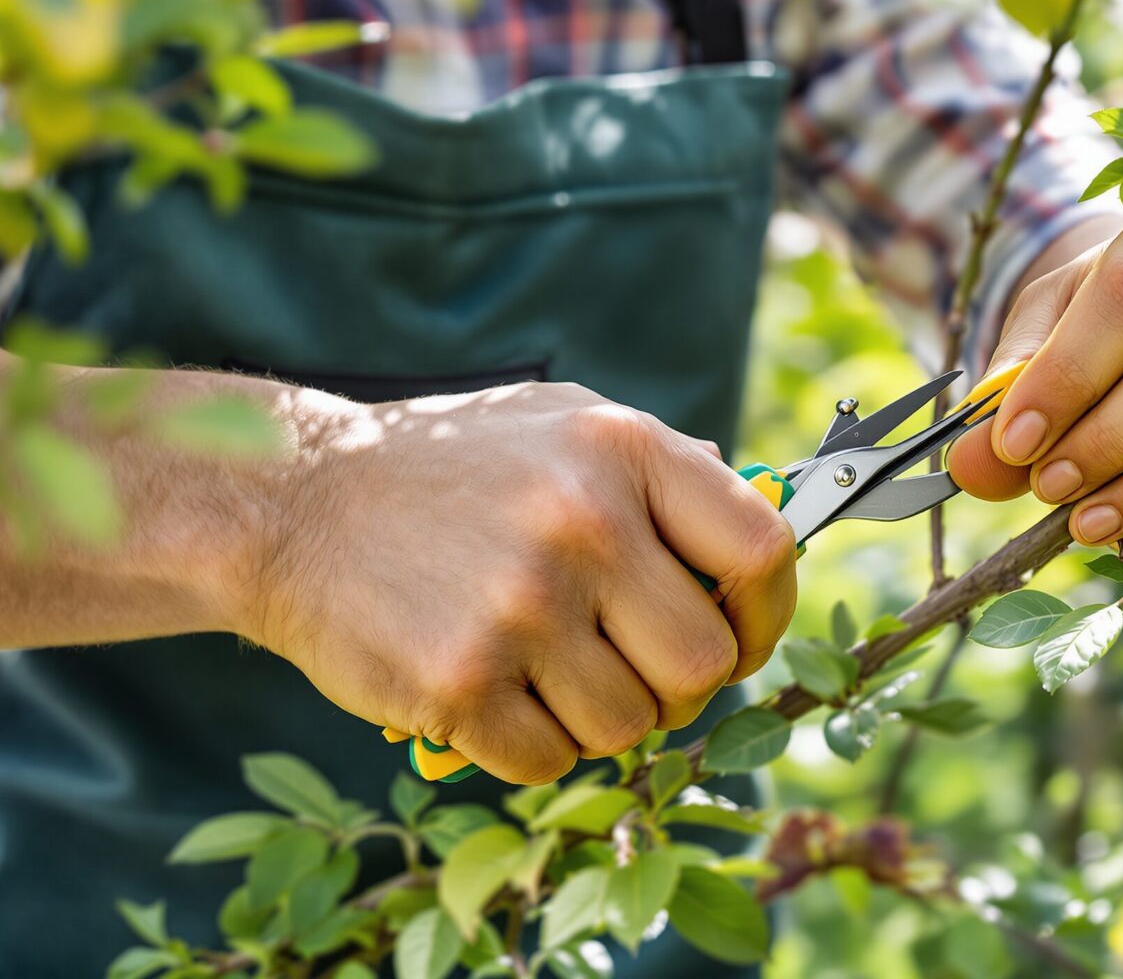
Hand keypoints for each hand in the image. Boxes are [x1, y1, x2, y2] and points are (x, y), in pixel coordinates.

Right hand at [243, 383, 796, 783]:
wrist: (288, 505)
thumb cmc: (449, 470)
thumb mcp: (563, 424)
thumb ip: (665, 469)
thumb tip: (770, 525)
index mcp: (623, 451)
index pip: (761, 552)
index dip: (766, 612)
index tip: (739, 633)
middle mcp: (582, 523)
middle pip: (703, 663)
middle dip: (680, 685)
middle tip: (634, 670)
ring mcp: (519, 606)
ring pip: (630, 724)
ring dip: (602, 718)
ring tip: (549, 673)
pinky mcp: (458, 682)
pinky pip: (550, 761)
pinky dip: (534, 747)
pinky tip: (496, 696)